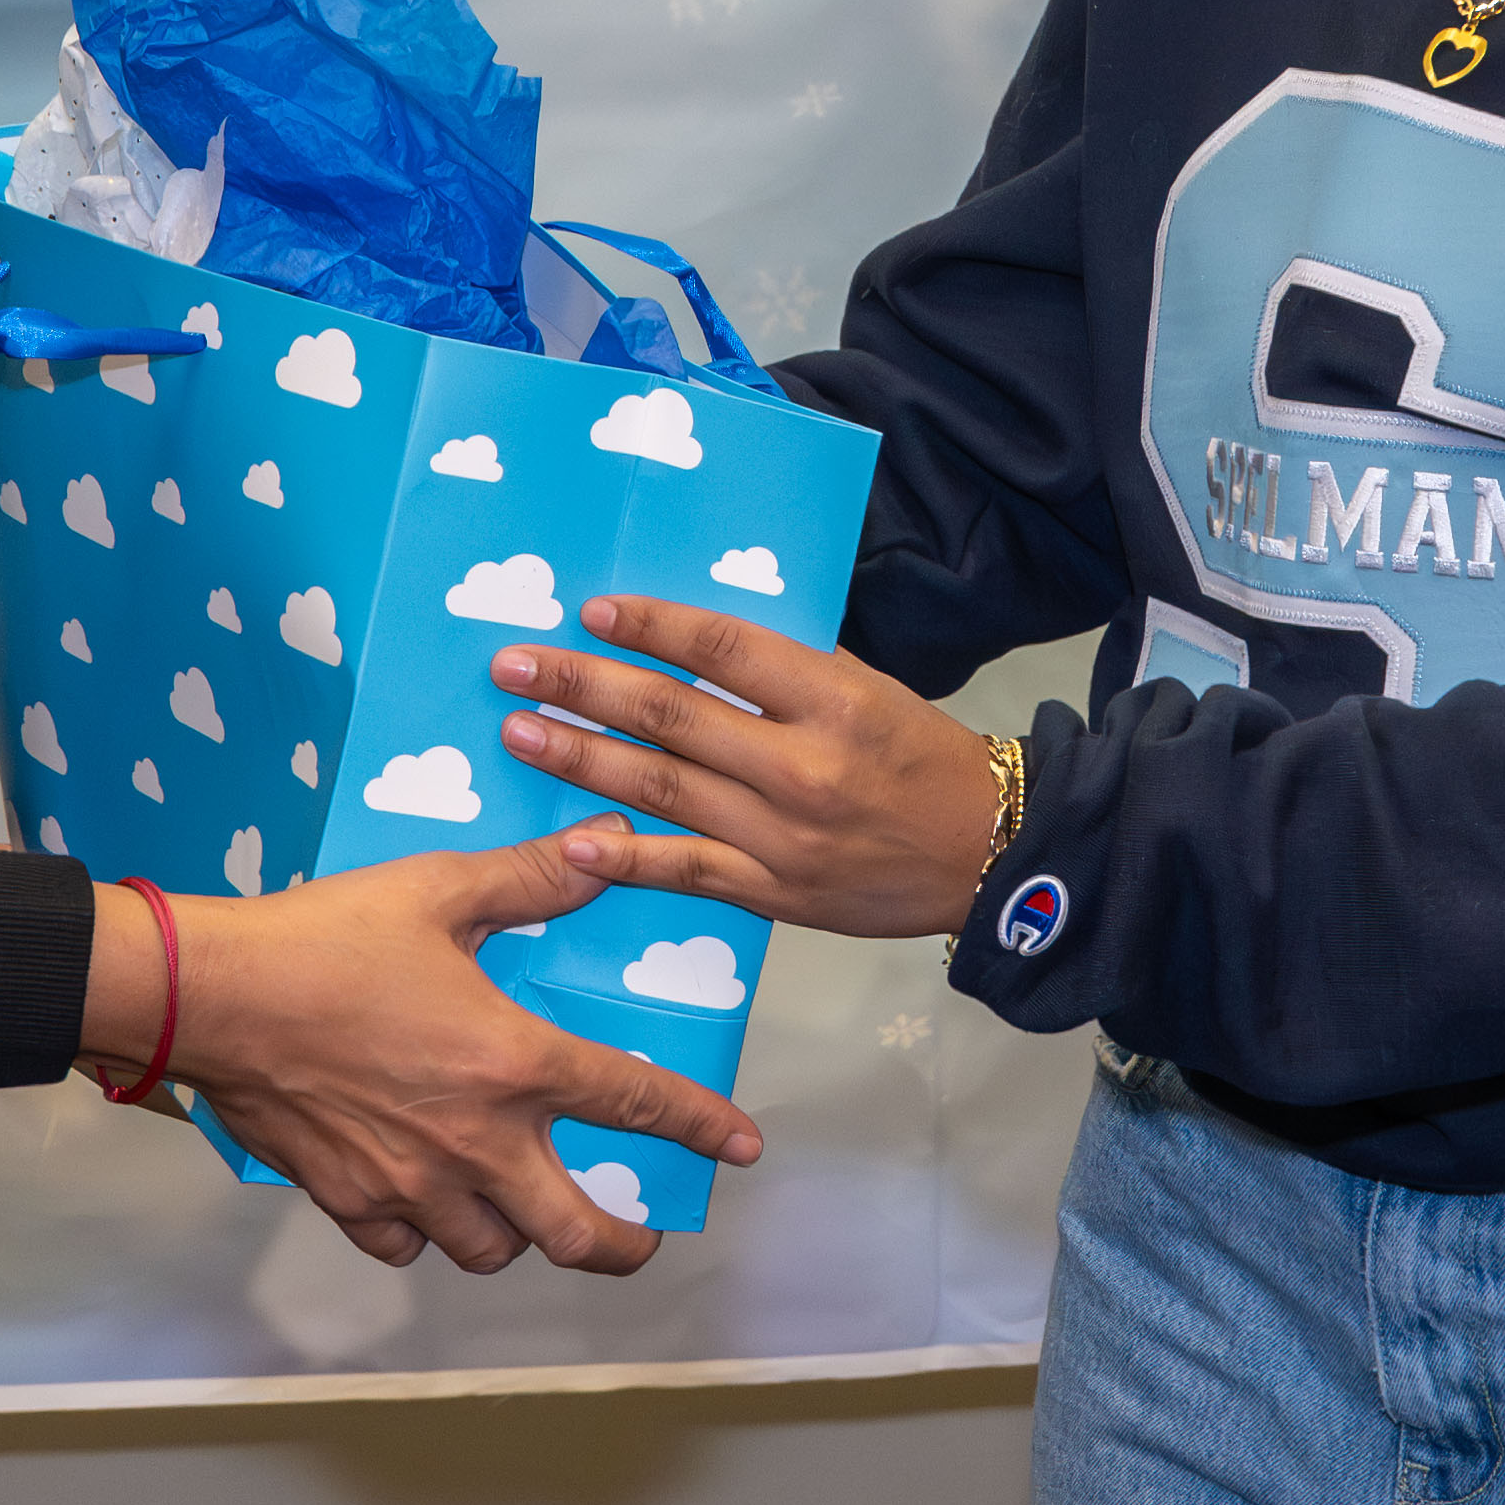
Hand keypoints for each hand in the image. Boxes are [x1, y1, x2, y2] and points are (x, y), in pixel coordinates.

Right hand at [136, 839, 764, 1276]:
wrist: (211, 997)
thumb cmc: (324, 938)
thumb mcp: (438, 890)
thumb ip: (532, 878)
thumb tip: (608, 850)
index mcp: (512, 1064)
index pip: (634, 1105)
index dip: (699, 1128)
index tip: (739, 1150)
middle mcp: (473, 1142)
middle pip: (573, 1233)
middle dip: (622, 1246)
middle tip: (639, 1237)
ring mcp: (408, 1182)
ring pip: (491, 1250)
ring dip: (519, 1236)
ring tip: (526, 1210)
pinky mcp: (347, 1198)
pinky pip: (404, 1246)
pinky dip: (426, 1236)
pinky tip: (426, 1204)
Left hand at [487, 595, 1008, 943]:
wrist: (988, 856)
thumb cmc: (926, 760)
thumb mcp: (871, 690)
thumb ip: (788, 671)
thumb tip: (693, 642)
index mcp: (834, 698)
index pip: (722, 649)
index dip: (651, 626)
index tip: (591, 611)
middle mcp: (801, 764)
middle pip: (671, 715)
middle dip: (582, 686)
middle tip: (515, 666)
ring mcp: (782, 834)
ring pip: (661, 788)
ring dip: (580, 757)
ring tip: (520, 733)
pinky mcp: (774, 893)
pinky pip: (686, 872)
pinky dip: (626, 859)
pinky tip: (573, 843)